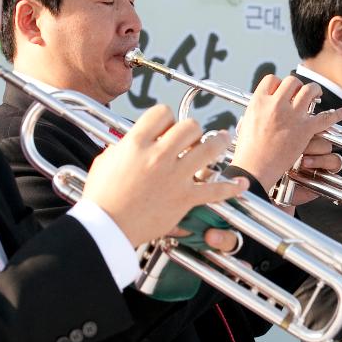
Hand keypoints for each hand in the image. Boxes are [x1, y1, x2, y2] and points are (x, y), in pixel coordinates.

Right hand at [80, 105, 246, 248]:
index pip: (162, 113)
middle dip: (193, 130)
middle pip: (190, 126)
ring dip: (219, 142)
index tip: (166, 127)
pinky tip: (240, 184)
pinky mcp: (185, 199)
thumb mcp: (106, 161)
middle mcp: (159, 156)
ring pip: (209, 149)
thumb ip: (124, 146)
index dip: (166, 117)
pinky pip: (215, 190)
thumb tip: (133, 140)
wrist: (106, 228)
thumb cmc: (101, 197)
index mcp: (136, 143)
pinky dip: (231, 188)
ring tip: (223, 139)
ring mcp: (175, 177)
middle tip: (193, 137)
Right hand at [229, 74, 341, 191]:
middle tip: (300, 93)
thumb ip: (256, 111)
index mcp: (259, 102)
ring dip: (314, 91)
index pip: (272, 80)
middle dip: (297, 86)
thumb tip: (262, 105)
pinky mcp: (305, 130)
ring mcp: (292, 116)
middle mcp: (276, 105)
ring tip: (316, 95)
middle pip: (292, 82)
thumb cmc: (248, 151)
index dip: (279, 83)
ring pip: (309, 91)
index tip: (282, 90)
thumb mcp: (246, 123)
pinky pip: (326, 117)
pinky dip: (337, 114)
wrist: (254, 168)